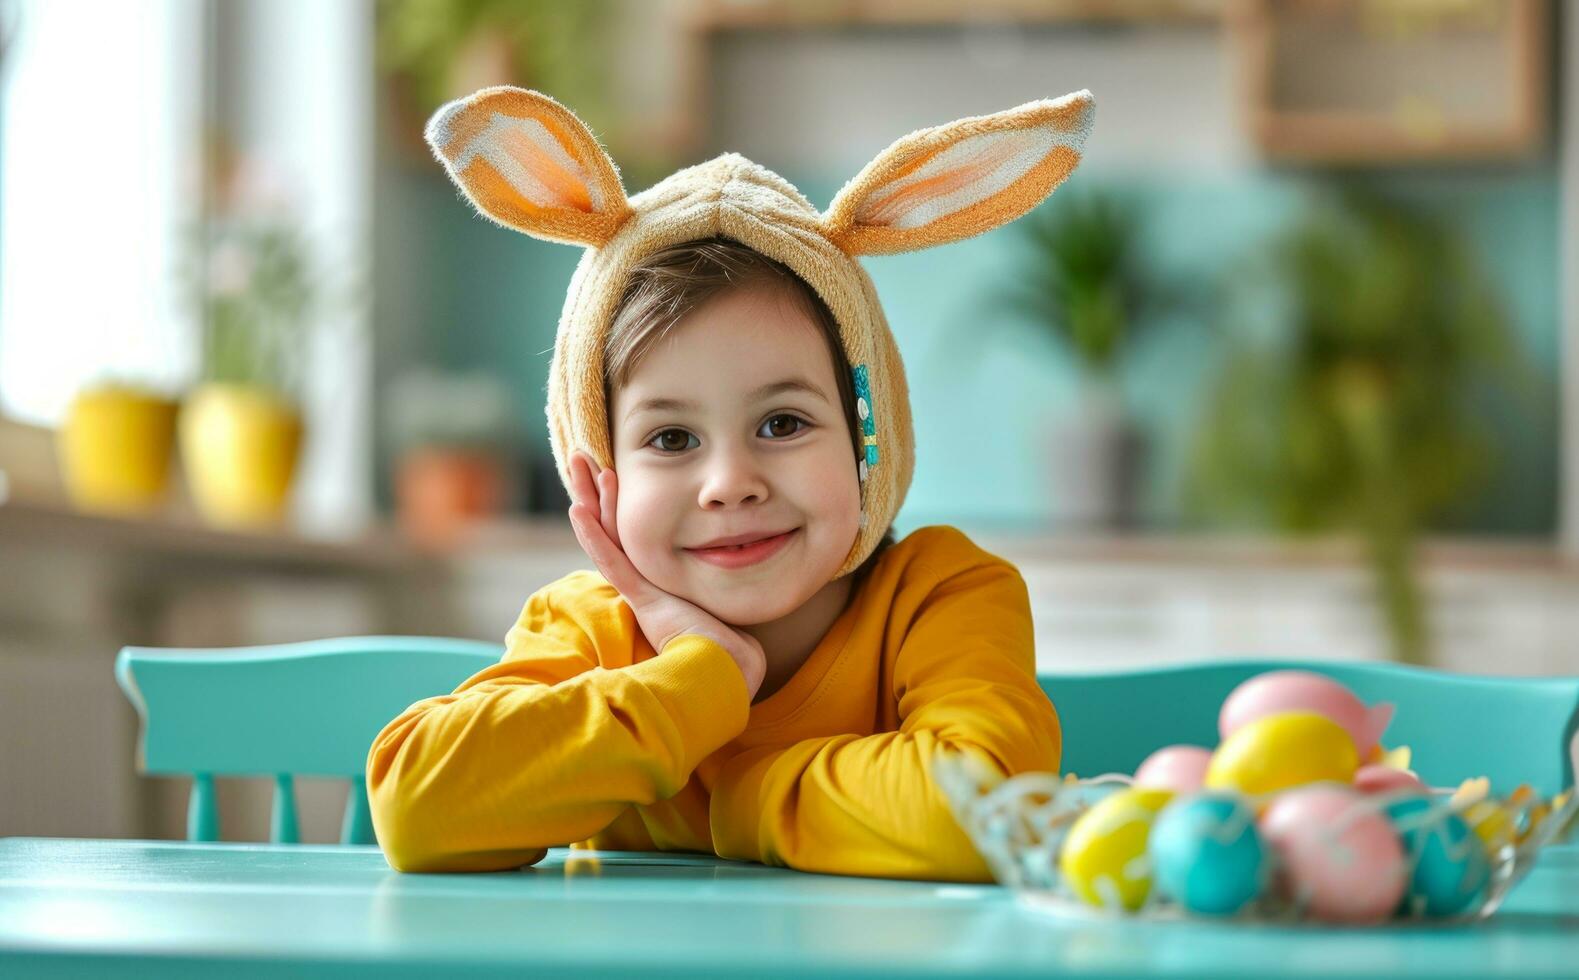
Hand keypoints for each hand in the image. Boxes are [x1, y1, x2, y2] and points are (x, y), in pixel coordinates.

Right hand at [566, 451, 766, 699]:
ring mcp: (641, 592)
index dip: (615, 503)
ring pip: (608, 536)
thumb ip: (716, 586)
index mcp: (658, 586)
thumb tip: (736, 563)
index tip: (607, 472)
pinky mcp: (644, 600)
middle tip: (581, 457)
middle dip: (595, 490)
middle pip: (612, 527)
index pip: (630, 535)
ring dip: (592, 498)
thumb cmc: (732, 648)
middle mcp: (643, 585)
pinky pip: (613, 562)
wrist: (729, 675)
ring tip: (580, 464)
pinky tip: (578, 511)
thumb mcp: (721, 603)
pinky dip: (594, 537)